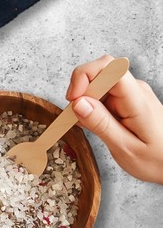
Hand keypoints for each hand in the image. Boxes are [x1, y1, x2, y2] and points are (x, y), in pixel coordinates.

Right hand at [66, 55, 162, 184]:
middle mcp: (135, 90)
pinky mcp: (127, 99)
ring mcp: (131, 93)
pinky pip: (103, 94)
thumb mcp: (125, 148)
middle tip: (75, 116)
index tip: (73, 100)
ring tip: (88, 125)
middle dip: (80, 90)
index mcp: (136, 100)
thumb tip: (77, 102)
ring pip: (98, 83)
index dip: (84, 76)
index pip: (108, 67)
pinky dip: (91, 107)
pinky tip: (95, 124)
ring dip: (84, 101)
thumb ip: (101, 124)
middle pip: (99, 72)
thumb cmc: (156, 160)